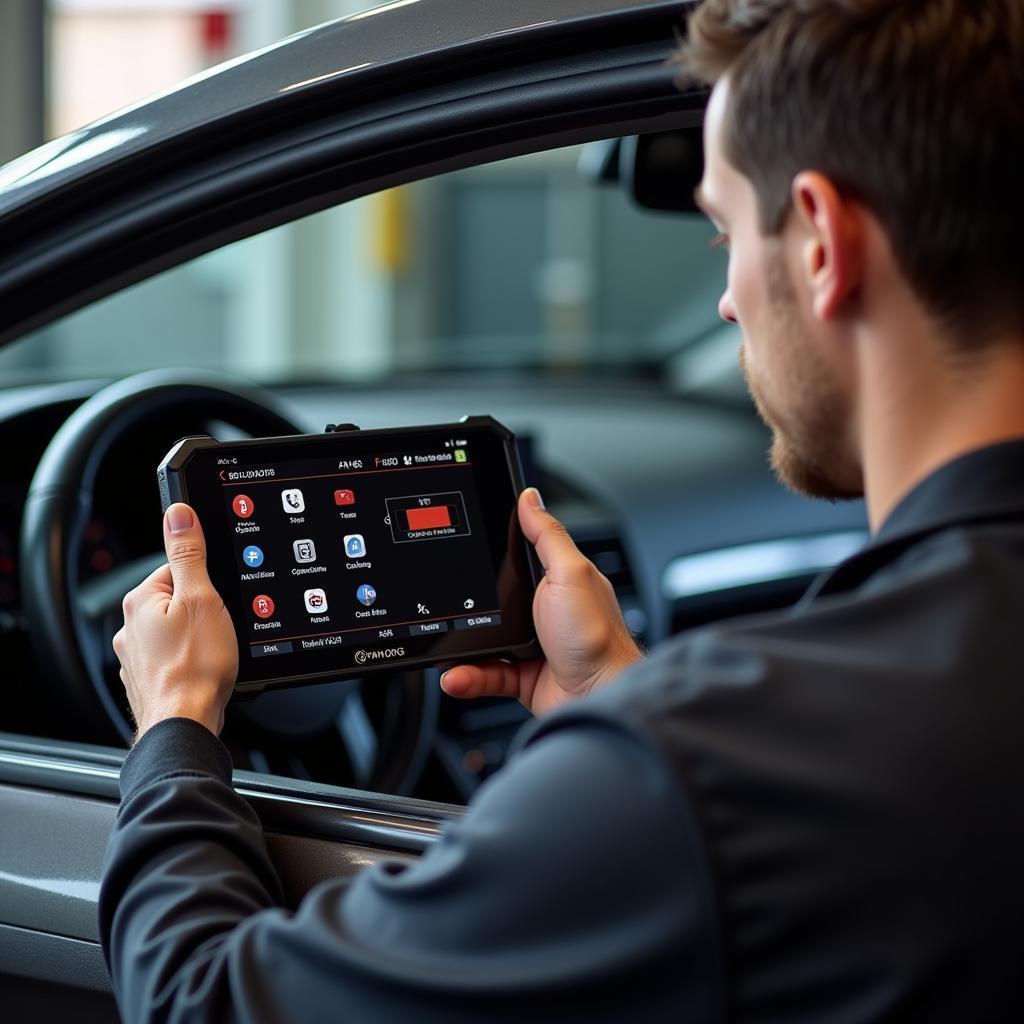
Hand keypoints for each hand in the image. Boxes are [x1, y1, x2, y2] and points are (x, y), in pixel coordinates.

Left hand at [113, 503, 237, 741]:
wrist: (185, 724)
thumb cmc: (195, 667)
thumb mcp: (202, 598)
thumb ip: (189, 554)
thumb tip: (179, 514)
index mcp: (141, 601)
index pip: (179, 570)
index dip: (207, 583)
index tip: (218, 600)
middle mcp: (131, 628)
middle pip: (179, 602)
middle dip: (203, 613)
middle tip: (218, 630)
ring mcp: (137, 658)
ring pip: (177, 634)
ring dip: (197, 640)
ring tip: (212, 655)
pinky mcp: (149, 682)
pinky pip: (175, 660)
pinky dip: (191, 663)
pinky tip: (204, 672)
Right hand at [441, 488, 642, 715]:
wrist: (600, 697)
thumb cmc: (597, 638)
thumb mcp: (570, 573)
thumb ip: (547, 536)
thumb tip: (530, 497)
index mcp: (556, 581)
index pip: (516, 557)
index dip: (491, 553)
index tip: (463, 550)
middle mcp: (543, 612)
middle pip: (491, 600)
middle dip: (466, 606)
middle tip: (448, 605)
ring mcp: (531, 645)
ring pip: (481, 639)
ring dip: (459, 648)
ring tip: (445, 649)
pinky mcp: (521, 677)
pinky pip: (484, 672)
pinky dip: (468, 675)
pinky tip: (457, 675)